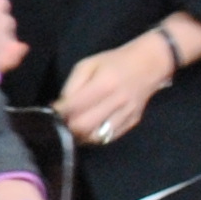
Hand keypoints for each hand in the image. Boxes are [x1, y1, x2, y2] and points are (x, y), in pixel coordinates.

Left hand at [57, 34, 178, 147]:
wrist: (149, 64)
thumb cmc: (114, 62)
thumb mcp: (88, 64)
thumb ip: (72, 85)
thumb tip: (60, 106)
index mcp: (104, 84)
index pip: (75, 106)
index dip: (59, 112)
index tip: (51, 113)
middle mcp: (117, 101)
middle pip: (84, 126)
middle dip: (68, 128)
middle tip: (60, 124)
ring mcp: (127, 114)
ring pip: (97, 137)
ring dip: (81, 136)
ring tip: (73, 129)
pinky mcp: (133, 122)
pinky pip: (110, 137)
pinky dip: (95, 137)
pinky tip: (88, 130)